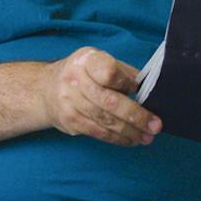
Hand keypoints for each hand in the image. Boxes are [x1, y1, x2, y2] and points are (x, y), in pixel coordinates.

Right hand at [41, 46, 158, 145]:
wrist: (45, 89)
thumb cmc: (83, 74)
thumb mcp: (100, 62)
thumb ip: (123, 73)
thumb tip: (149, 89)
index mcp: (87, 60)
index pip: (109, 72)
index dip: (126, 84)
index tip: (138, 91)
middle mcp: (75, 79)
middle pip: (109, 101)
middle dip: (136, 116)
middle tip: (155, 126)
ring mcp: (69, 102)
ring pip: (105, 120)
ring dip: (130, 131)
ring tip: (147, 137)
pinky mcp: (70, 120)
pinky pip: (97, 132)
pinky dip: (116, 138)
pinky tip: (130, 140)